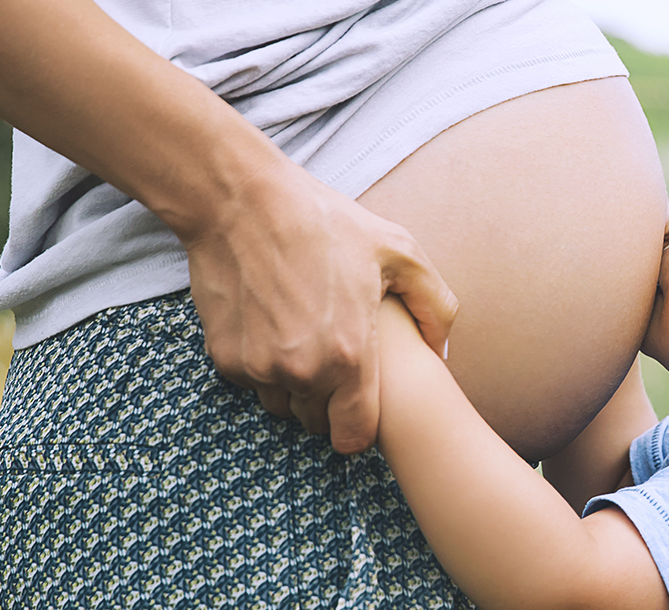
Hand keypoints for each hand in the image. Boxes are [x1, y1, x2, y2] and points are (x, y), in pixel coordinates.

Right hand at [179, 159, 456, 453]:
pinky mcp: (225, 357)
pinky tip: (273, 323)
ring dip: (294, 386)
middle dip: (328, 402)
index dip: (360, 426)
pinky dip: (262, 365)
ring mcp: (258, 368)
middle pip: (317, 424)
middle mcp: (301, 372)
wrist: (240, 201)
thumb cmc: (325, 222)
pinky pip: (251, 382)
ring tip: (305, 336)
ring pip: (282, 405)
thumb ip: (435, 306)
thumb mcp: (399, 251)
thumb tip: (443, 352)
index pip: (354, 438)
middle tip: (334, 356)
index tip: (361, 402)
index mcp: (349, 355)